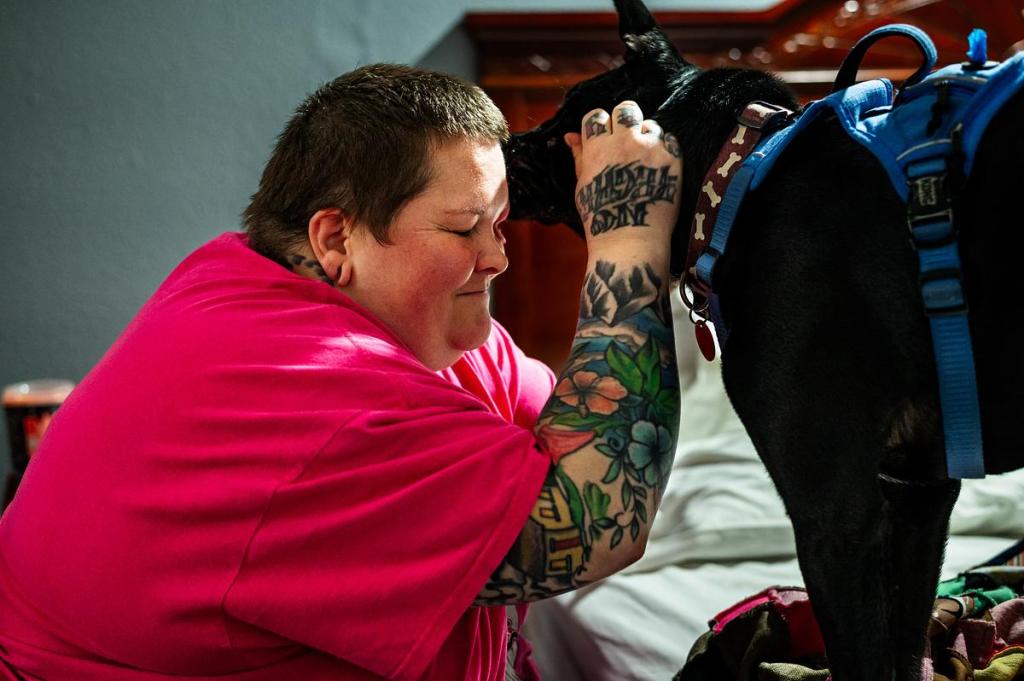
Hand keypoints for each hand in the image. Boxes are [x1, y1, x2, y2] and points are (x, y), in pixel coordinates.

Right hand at [564, 101, 681, 241]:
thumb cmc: (601, 218)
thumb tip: (571, 135)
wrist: (631, 240)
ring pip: (650, 124)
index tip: (604, 136)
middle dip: (625, 120)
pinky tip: (658, 167)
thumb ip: (579, 157)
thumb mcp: (583, 186)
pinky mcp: (672, 160)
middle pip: (626, 109)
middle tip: (627, 139)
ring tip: (644, 160)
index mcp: (598, 149)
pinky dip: (665, 149)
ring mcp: (650, 149)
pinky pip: (670, 140)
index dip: (600, 124)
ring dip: (646, 136)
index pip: (597, 116)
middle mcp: (624, 143)